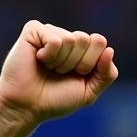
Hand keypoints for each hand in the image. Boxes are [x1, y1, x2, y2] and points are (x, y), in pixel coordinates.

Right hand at [0, 21, 117, 127]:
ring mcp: (50, 32)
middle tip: (60, 73)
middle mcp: (66, 38)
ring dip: (61, 62)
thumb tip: (110, 50)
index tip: (77, 76)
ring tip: (48, 68)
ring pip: (71, 38)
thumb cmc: (55, 100)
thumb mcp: (88, 92)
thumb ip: (106, 74)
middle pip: (86, 39)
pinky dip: (49, 55)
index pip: (100, 42)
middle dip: (76, 63)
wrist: (27, 107)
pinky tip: (38, 59)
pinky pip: (55, 39)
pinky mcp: (33, 30)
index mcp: (81, 50)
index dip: (90, 64)